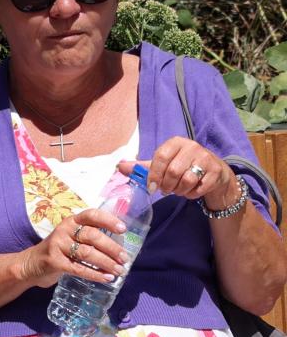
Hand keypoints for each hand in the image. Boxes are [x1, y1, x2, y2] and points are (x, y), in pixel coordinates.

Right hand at [19, 209, 129, 287]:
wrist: (31, 264)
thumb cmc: (58, 250)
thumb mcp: (70, 237)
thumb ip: (89, 237)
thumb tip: (120, 247)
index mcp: (71, 221)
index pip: (92, 215)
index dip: (108, 220)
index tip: (123, 229)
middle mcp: (64, 230)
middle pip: (92, 236)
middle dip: (112, 248)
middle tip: (124, 259)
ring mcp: (58, 245)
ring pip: (87, 253)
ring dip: (106, 262)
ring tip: (119, 271)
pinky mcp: (54, 262)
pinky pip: (79, 268)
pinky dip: (95, 274)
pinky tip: (106, 278)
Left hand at [119, 137, 237, 211]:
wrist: (214, 173)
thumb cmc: (183, 167)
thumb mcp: (162, 165)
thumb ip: (142, 167)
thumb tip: (120, 166)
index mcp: (175, 143)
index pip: (160, 157)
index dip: (154, 175)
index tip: (151, 187)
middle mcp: (191, 146)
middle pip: (173, 171)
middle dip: (167, 185)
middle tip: (166, 189)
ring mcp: (206, 157)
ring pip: (187, 180)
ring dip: (179, 191)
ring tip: (178, 190)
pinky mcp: (216, 170)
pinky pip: (200, 187)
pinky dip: (192, 194)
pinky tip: (191, 191)